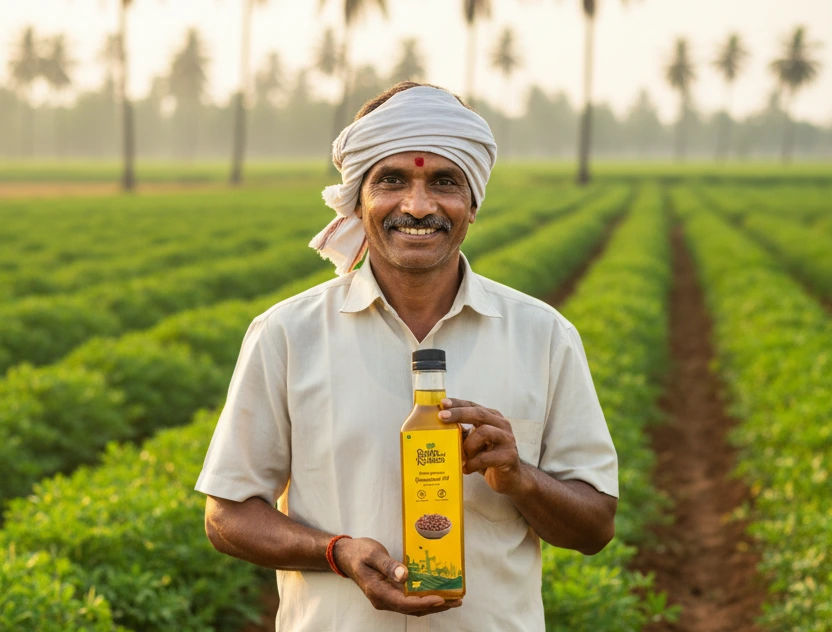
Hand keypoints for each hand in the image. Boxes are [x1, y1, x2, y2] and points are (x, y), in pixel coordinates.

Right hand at [333, 536, 461, 615]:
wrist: (346, 555)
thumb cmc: (359, 552)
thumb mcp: (373, 554)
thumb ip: (388, 565)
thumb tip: (405, 576)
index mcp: (378, 592)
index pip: (405, 603)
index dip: (424, 602)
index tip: (442, 598)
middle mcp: (383, 599)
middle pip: (412, 609)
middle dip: (435, 606)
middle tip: (456, 600)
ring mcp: (386, 598)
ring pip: (412, 607)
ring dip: (433, 605)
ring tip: (452, 599)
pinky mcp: (390, 593)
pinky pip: (409, 601)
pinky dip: (424, 599)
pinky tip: (436, 592)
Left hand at [439, 398, 523, 494]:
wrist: (510, 478)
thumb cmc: (488, 458)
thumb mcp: (474, 442)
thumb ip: (463, 433)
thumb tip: (440, 427)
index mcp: (492, 418)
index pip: (473, 406)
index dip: (457, 403)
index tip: (442, 403)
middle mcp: (501, 425)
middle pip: (479, 413)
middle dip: (459, 414)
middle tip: (442, 417)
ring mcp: (507, 440)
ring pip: (484, 432)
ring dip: (468, 445)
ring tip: (462, 456)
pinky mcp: (509, 456)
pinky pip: (485, 458)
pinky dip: (472, 463)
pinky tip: (466, 469)